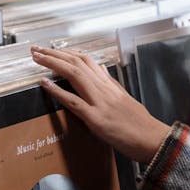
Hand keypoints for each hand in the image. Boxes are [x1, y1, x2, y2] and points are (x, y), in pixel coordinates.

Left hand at [31, 46, 170, 163]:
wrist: (152, 140)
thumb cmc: (140, 124)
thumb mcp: (125, 98)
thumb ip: (111, 83)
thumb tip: (100, 69)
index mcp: (109, 85)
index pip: (85, 61)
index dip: (66, 53)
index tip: (52, 50)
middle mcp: (104, 89)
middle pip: (76, 63)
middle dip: (54, 54)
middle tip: (36, 49)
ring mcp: (100, 102)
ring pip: (74, 75)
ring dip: (52, 64)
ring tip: (36, 58)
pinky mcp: (96, 118)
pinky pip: (73, 101)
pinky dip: (57, 90)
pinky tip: (44, 83)